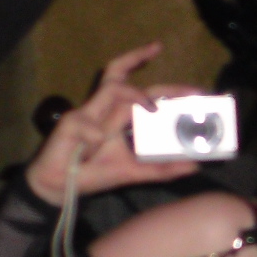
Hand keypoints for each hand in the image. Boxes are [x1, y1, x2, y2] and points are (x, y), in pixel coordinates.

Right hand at [23, 43, 201, 201]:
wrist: (59, 187)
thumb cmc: (93, 173)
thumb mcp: (135, 172)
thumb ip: (163, 169)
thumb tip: (195, 166)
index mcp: (119, 116)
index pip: (142, 89)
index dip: (166, 86)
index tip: (197, 90)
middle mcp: (105, 110)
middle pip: (127, 78)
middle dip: (153, 69)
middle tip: (181, 80)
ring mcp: (87, 114)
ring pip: (111, 88)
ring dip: (132, 95)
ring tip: (152, 108)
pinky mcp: (69, 125)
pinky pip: (84, 124)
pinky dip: (91, 133)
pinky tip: (94, 144)